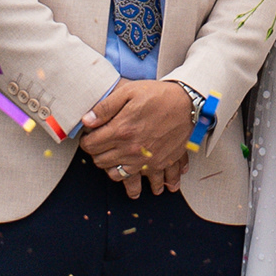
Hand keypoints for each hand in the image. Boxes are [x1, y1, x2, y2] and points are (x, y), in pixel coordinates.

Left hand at [77, 77, 201, 196]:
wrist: (189, 103)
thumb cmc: (159, 95)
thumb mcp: (129, 92)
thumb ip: (105, 107)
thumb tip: (86, 120)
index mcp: (121, 131)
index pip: (91, 146)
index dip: (87, 140)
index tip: (90, 135)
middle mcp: (131, 150)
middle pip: (101, 162)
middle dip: (97, 154)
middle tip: (102, 145)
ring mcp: (146, 160)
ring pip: (119, 176)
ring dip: (113, 169)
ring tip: (115, 161)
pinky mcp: (160, 163)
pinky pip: (149, 180)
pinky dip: (146, 183)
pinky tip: (146, 180)